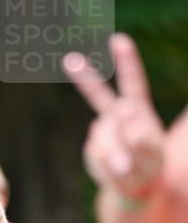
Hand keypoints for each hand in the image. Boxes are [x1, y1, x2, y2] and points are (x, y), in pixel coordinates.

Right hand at [62, 34, 164, 199]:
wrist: (135, 181)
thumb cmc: (148, 162)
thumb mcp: (152, 152)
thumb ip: (138, 143)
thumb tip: (114, 142)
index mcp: (139, 107)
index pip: (133, 82)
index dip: (127, 62)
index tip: (119, 40)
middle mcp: (118, 115)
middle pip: (99, 96)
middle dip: (85, 79)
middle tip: (70, 60)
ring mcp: (103, 132)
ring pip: (102, 137)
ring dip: (113, 153)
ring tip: (124, 166)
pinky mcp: (93, 149)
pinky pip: (99, 156)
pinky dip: (109, 166)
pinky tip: (120, 169)